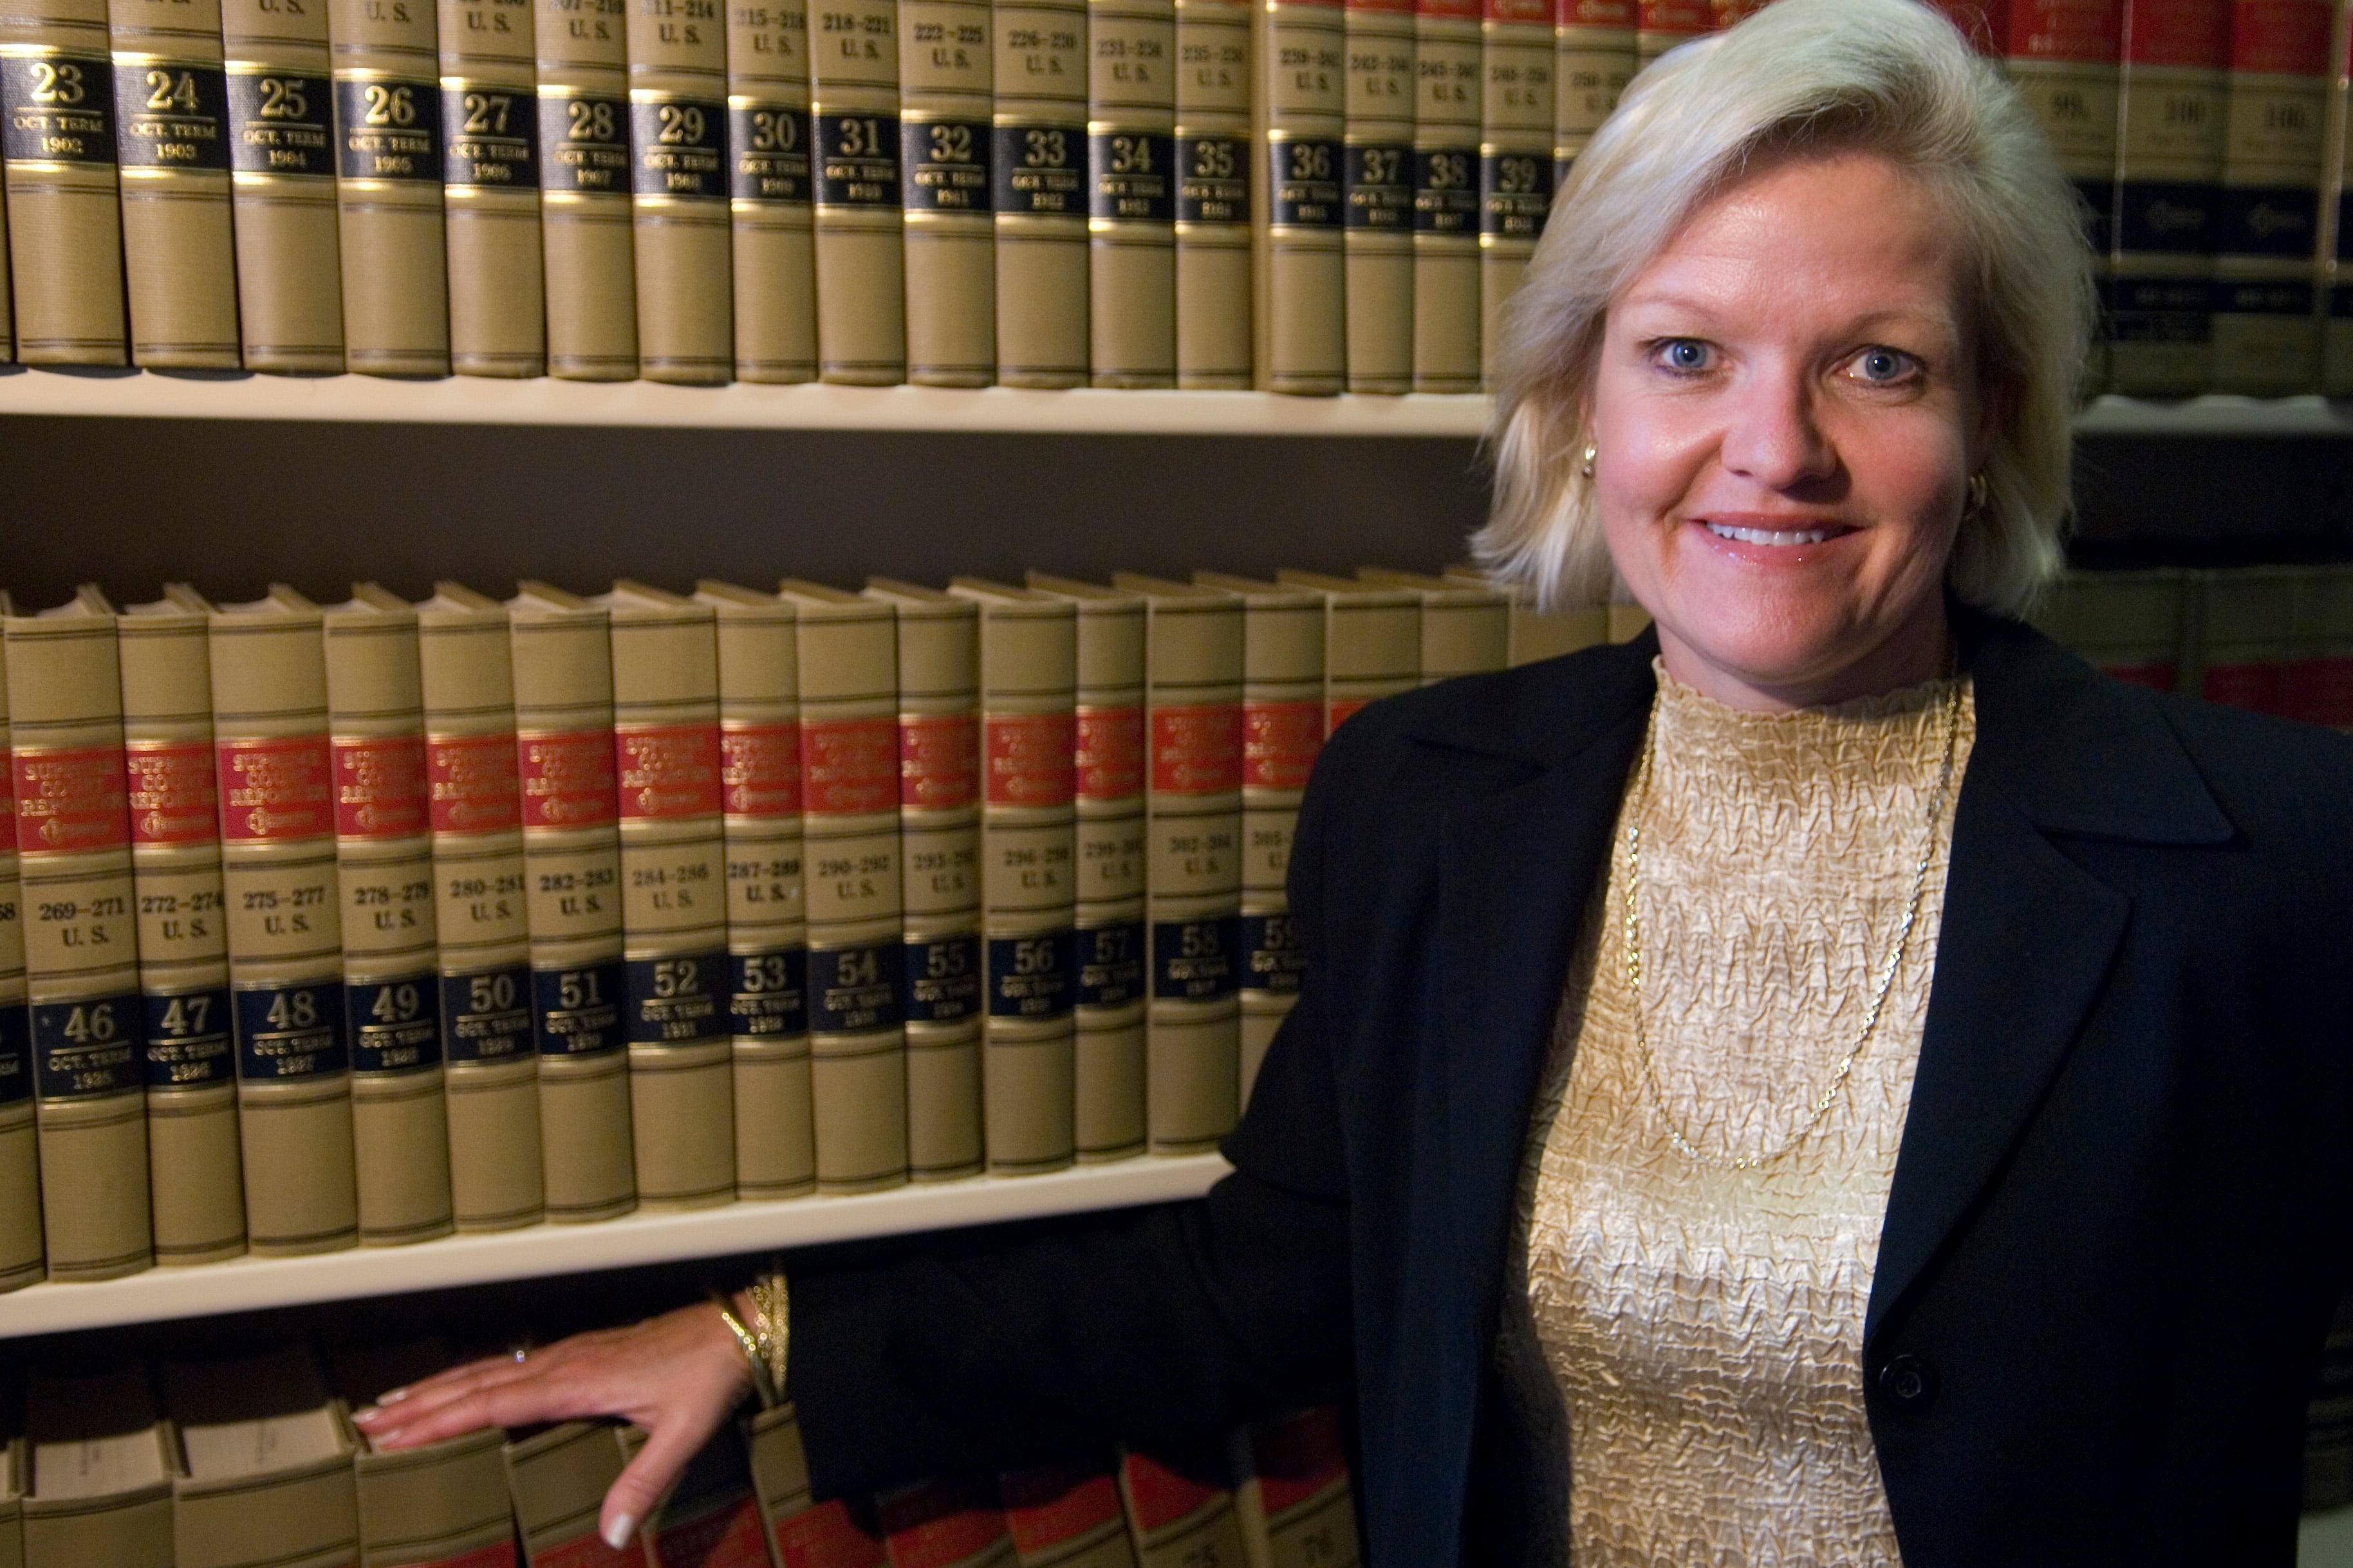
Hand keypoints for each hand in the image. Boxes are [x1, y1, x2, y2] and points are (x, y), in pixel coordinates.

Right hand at [350, 1299, 755, 1548]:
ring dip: (438, 1388)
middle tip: (365, 1423)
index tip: (392, 1437)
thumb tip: (610, 1537)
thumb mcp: (683, 1433)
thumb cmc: (709, 1376)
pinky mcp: (582, 1351)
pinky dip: (473, 1377)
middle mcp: (562, 1362)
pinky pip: (511, 1364)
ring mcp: (570, 1353)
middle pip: (476, 1383)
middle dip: (419, 1405)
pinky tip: (461, 1386)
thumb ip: (644, 1482)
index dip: (440, 1422)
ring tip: (390, 1404)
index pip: (492, 1403)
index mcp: (576, 1381)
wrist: (737, 1327)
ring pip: (488, 1368)